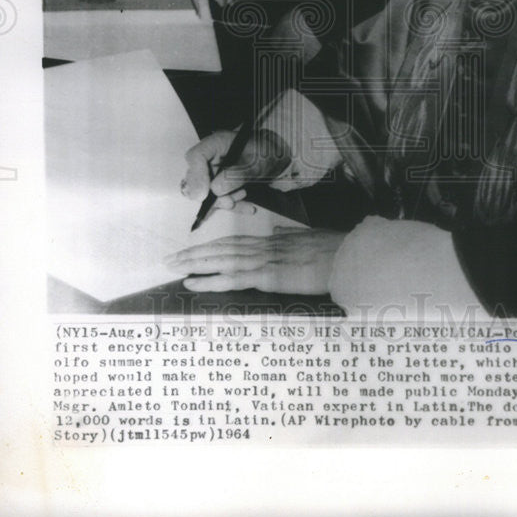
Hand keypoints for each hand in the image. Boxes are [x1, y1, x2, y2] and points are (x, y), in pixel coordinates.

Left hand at [165, 224, 345, 293]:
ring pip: (220, 259)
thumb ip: (292, 238)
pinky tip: (192, 283)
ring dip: (194, 263)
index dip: (213, 245)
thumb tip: (280, 233)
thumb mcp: (310, 240)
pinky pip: (231, 278)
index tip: (195, 248)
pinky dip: (209, 280)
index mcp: (273, 241)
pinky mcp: (267, 276)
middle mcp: (264, 247)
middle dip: (194, 253)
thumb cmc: (334, 250)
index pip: (235, 241)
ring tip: (172, 266)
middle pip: (221, 248)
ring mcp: (263, 260)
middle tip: (170, 258)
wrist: (347, 256)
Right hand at [182, 128, 289, 205]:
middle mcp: (212, 157)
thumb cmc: (267, 153)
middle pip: (197, 177)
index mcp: (218, 143)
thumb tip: (215, 189)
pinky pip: (219, 197)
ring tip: (243, 196)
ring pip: (207, 191)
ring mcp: (214, 170)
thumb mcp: (256, 164)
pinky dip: (232, 204)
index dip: (196, 176)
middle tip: (230, 200)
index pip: (196, 156)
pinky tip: (248, 207)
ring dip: (224, 200)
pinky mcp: (220, 183)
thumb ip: (236, 175)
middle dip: (212, 194)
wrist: (276, 157)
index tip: (204, 195)